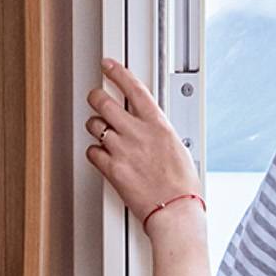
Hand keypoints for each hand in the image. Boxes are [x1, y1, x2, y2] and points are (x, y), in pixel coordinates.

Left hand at [84, 57, 201, 225]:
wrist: (175, 209)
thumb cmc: (182, 185)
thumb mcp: (178, 147)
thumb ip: (159, 133)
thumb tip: (151, 128)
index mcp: (158, 124)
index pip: (134, 88)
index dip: (117, 72)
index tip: (108, 66)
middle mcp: (137, 133)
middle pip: (104, 102)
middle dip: (96, 97)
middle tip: (96, 97)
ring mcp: (121, 150)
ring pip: (94, 124)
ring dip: (95, 126)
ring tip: (102, 132)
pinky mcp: (111, 168)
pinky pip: (92, 152)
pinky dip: (95, 152)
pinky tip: (103, 156)